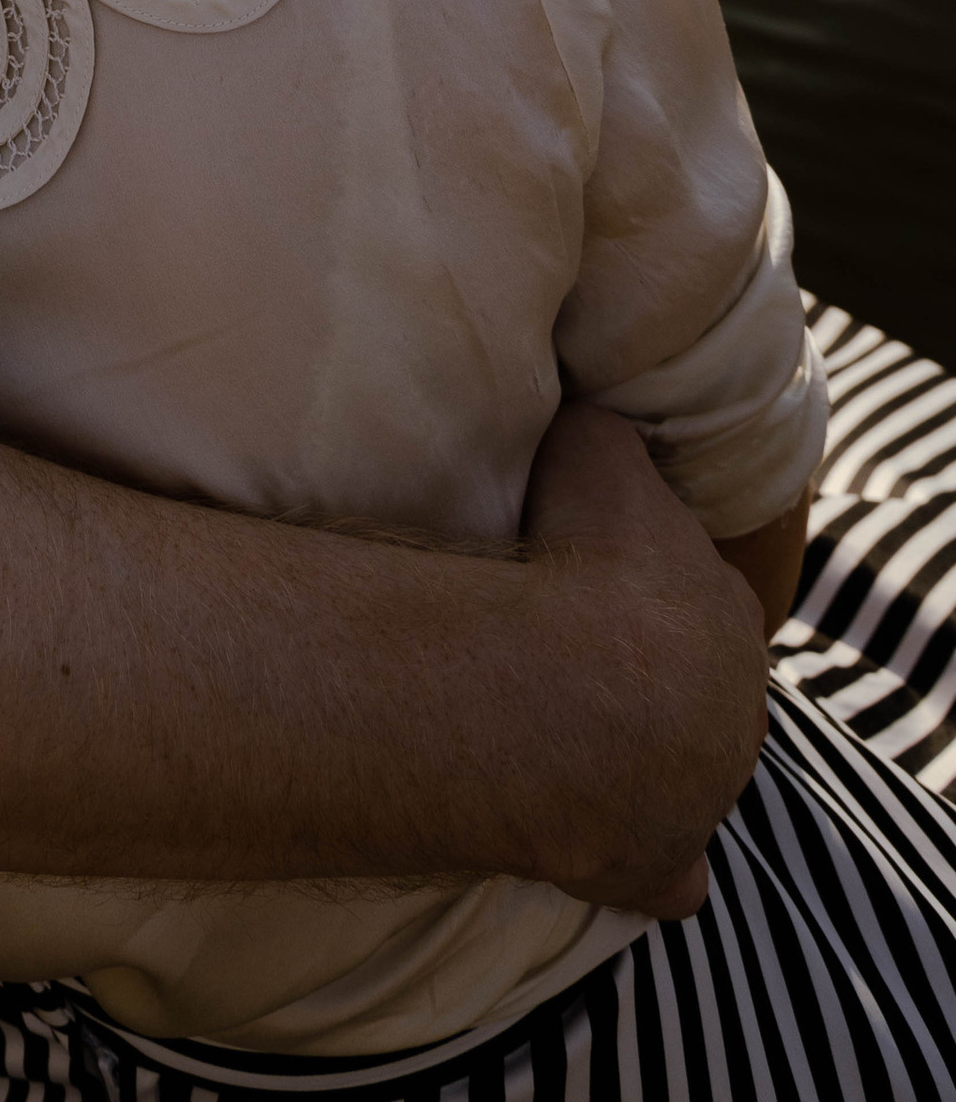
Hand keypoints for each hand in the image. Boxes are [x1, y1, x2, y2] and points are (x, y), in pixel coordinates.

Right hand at [520, 403, 766, 918]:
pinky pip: (667, 876)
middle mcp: (734, 710)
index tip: (595, 584)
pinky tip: (598, 839)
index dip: (646, 588)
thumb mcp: (594, 451)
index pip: (700, 598)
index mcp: (728, 613)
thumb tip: (591, 416)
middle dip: (649, 678)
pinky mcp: (662, 865)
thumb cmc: (587, 562)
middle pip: (698, 690)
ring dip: (638, 758)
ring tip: (557, 733)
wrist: (574, 690)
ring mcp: (704, 794)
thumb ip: (603, 436)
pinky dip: (644, 863)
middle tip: (570, 660)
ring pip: (686, 774)